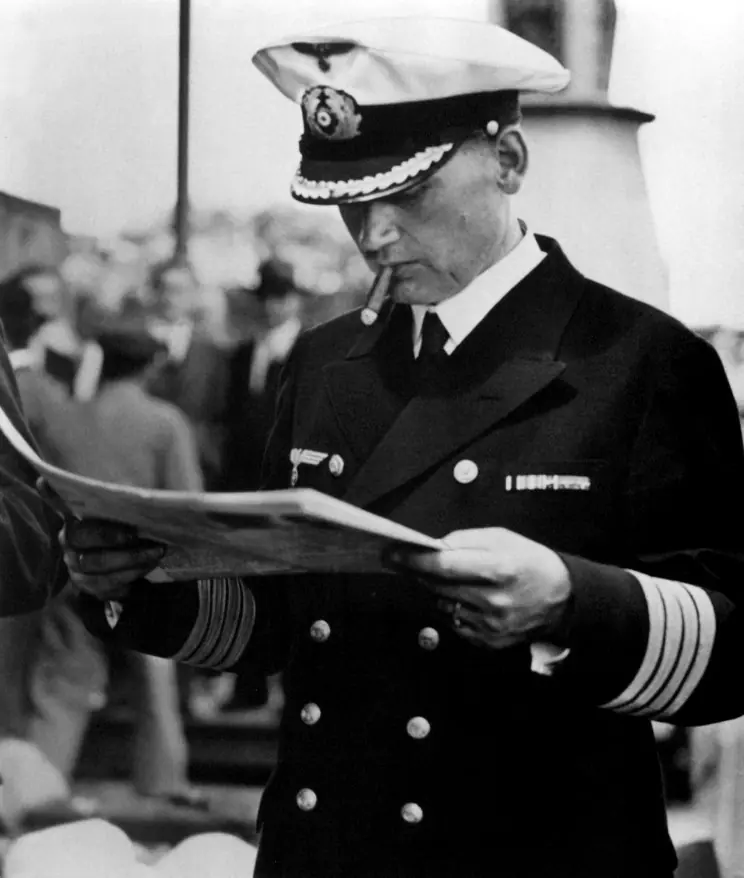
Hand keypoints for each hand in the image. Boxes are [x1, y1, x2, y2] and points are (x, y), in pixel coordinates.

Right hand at [62, 517, 165, 600]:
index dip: (109, 536)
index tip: (134, 533)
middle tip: (157, 549)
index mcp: (72, 532)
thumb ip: (119, 508)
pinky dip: (131, 582)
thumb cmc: (109, 524)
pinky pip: (111, 592)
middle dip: (131, 556)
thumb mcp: (110, 513)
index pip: (83, 535)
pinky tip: (146, 569)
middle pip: (97, 561)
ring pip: (105, 580)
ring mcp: (79, 577)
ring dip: (135, 570)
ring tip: (156, 558)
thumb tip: (144, 504)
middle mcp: (71, 556)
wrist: (101, 547)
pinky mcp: (92, 591)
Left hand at [389, 528, 572, 648]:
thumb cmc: (530, 561)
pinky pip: (454, 622)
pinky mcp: (489, 642)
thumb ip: (465, 540)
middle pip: (439, 586)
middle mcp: (494, 600)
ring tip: (454, 579)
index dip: (413, 559)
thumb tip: (433, 547)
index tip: (392, 553)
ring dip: (438, 590)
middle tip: (407, 561)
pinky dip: (453, 608)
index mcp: (499, 568)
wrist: (562, 599)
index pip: (444, 565)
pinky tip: (468, 598)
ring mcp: (491, 625)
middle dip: (419, 572)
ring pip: (443, 604)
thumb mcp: (502, 538)